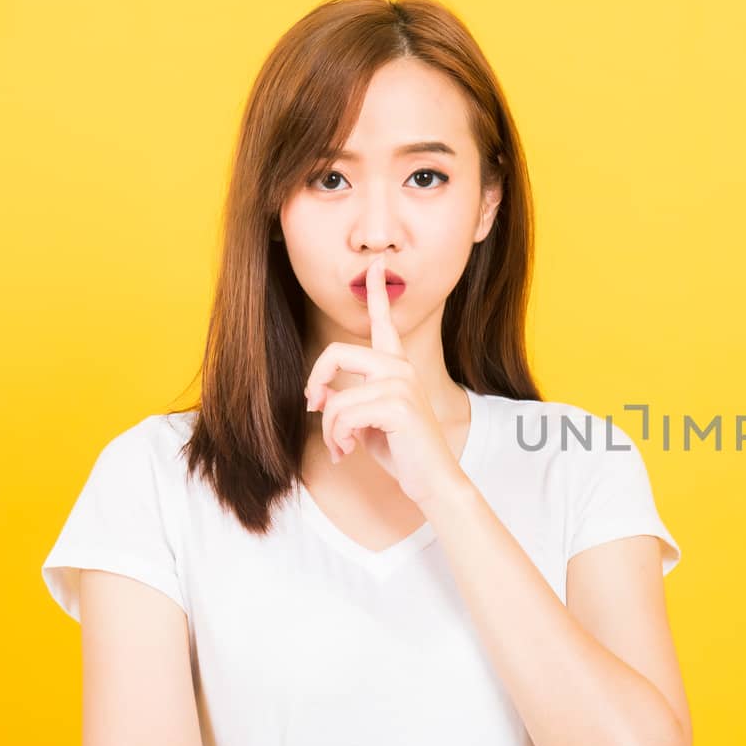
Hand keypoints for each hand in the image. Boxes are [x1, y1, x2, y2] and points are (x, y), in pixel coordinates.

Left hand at [303, 254, 464, 504]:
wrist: (433, 480)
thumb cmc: (402, 451)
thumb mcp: (365, 422)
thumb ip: (345, 401)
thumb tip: (319, 398)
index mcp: (397, 366)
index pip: (384, 321)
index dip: (377, 291)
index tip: (376, 264)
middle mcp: (400, 368)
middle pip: (336, 352)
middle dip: (315, 381)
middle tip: (313, 407)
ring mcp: (401, 384)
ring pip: (336, 397)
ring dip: (329, 429)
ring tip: (340, 447)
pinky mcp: (397, 405)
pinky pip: (343, 414)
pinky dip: (337, 438)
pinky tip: (348, 453)